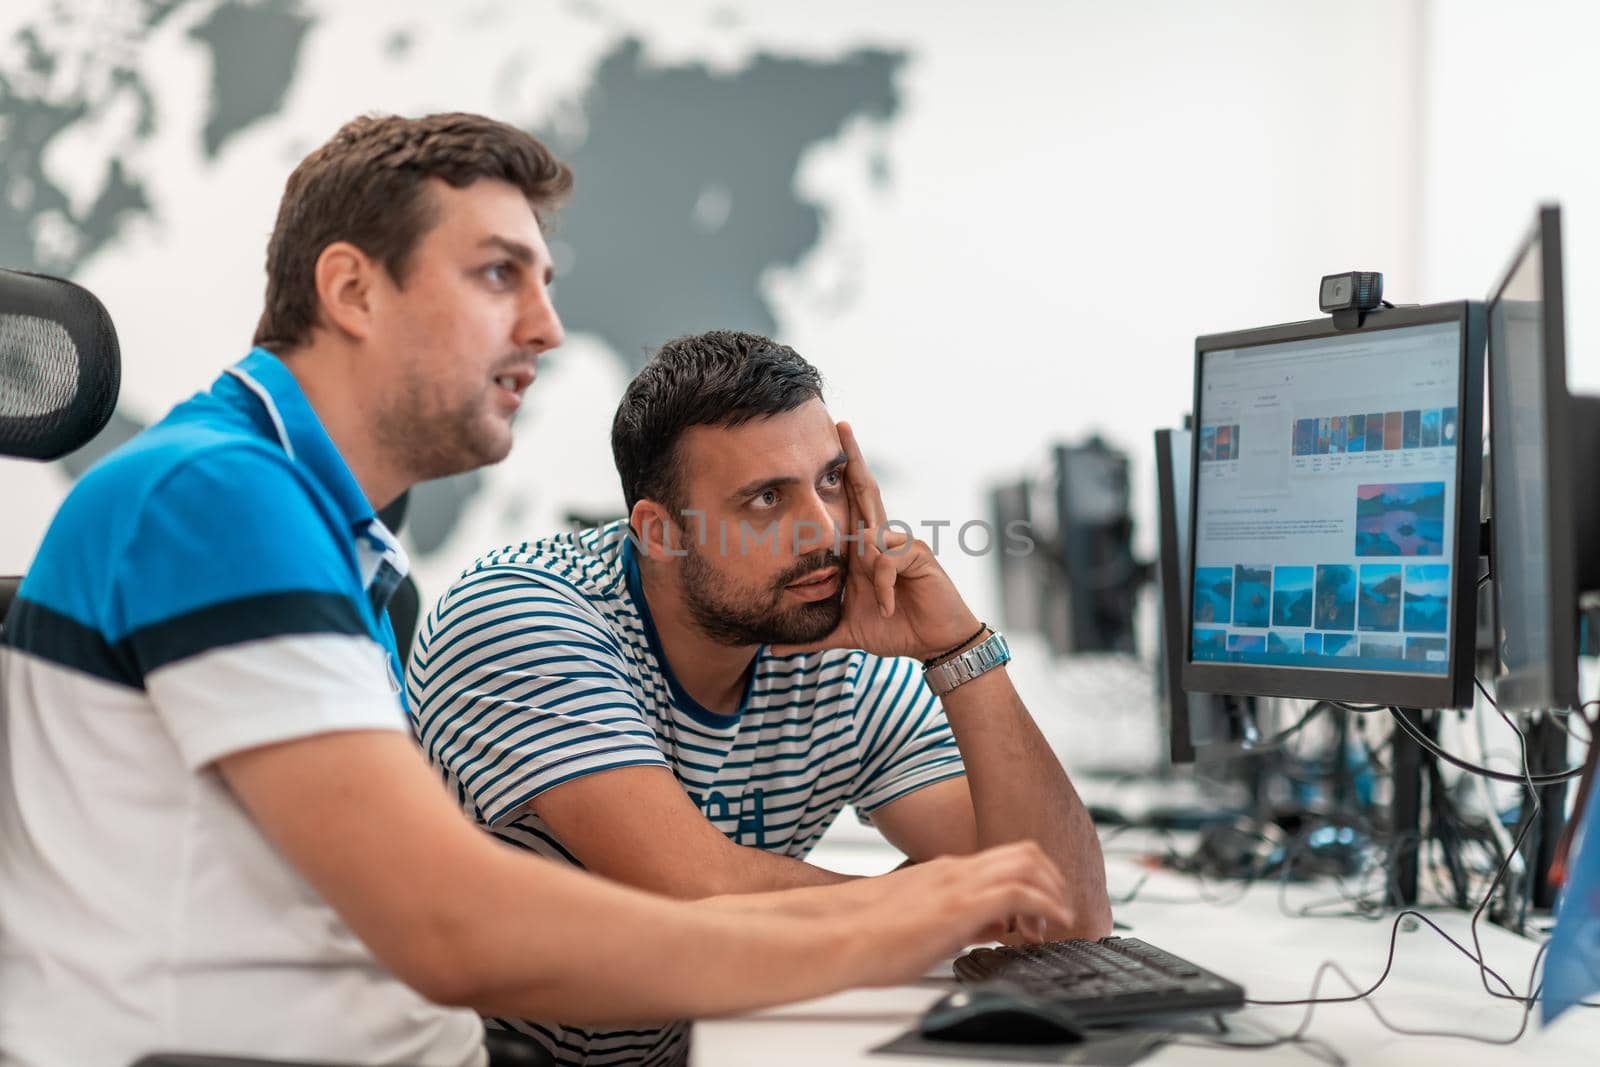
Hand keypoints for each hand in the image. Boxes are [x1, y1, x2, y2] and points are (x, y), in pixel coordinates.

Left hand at [774, 422, 979, 661]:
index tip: (826, 447)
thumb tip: (775, 647)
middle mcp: (882, 540)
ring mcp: (902, 544)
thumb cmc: (895, 631)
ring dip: (867, 573)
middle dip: (853, 459)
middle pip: (866, 492)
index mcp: (864, 551)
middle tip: (841, 425)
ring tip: (878, 603)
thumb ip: (813, 635)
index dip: (841, 477)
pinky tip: (889, 607)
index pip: (849, 506)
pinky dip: (884, 587)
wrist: (934, 645)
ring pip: (869, 538)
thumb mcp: (845, 632)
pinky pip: (887, 561)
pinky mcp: (919, 555)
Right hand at [841, 841, 1075, 986]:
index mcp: (944, 872)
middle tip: (1061, 907)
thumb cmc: (866, 935)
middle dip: (1052, 876)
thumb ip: (960, 921)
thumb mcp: (925, 924)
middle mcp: (954, 870)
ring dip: (1053, 888)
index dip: (1033, 878)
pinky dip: (1046, 904)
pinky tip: (1052, 923)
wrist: (836, 934)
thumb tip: (992, 928)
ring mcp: (957, 883)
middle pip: (1024, 851)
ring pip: (1027, 863)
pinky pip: (1020, 892)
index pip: (1004, 859)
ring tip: (1062, 916)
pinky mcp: (959, 904)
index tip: (1044, 906)